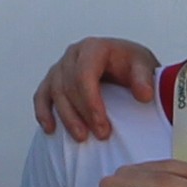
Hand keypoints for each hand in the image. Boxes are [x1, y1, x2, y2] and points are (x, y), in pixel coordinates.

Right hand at [32, 37, 159, 140]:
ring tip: (81, 138)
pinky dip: (43, 113)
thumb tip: (144, 95)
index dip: (91, 103)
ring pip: (54, 93)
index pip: (84, 75)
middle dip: (82, 114)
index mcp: (94, 48)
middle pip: (68, 86)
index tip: (104, 127)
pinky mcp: (52, 80)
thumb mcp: (144, 67)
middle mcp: (73, 54)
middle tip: (100, 135)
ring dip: (66, 118)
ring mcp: (60, 66)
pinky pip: (41, 96)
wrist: (125, 66)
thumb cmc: (133, 66)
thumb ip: (144, 78)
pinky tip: (50, 129)